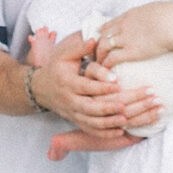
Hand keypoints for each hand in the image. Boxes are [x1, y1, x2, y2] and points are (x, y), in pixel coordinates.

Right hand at [30, 29, 159, 137]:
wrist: (43, 89)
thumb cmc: (57, 68)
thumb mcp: (64, 55)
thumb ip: (79, 47)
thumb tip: (94, 39)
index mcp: (68, 83)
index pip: (87, 87)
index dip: (102, 87)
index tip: (118, 84)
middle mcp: (71, 101)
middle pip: (92, 108)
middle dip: (111, 107)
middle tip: (129, 104)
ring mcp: (74, 114)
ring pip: (93, 122)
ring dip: (112, 122)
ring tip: (129, 118)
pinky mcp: (78, 122)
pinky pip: (92, 131)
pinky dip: (107, 133)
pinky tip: (122, 130)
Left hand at [91, 1, 172, 69]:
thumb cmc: (172, 16)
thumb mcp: (156, 9)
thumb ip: (149, 15)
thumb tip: (154, 16)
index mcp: (129, 15)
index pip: (109, 24)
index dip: (103, 33)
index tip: (100, 40)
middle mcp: (123, 26)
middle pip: (102, 35)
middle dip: (96, 45)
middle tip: (94, 54)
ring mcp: (125, 38)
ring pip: (103, 46)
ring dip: (99, 56)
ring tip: (98, 65)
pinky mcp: (131, 52)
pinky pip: (112, 58)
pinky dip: (106, 65)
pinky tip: (106, 71)